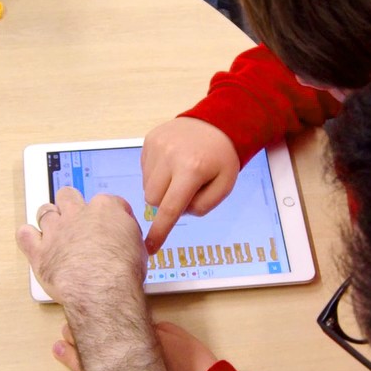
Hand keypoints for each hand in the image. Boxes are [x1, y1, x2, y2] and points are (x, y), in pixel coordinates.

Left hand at [17, 187, 148, 314]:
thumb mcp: (139, 247)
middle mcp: (78, 214)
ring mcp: (56, 231)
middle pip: (69, 196)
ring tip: (54, 231)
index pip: (105, 201)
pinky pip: (24, 235)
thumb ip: (127, 234)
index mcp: (105, 209)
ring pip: (45, 211)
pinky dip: (27, 236)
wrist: (102, 289)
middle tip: (76, 219)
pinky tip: (34, 241)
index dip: (106, 213)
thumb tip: (124, 236)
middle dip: (71, 204)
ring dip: (49, 219)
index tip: (108, 225)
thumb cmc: (123, 271)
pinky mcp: (39, 251)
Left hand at [50, 320, 218, 370]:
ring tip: (58, 351)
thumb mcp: (173, 335)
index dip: (84, 325)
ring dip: (70, 361)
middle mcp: (121, 366)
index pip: (99, 332)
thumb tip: (133, 325)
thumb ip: (149, 329)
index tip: (72, 318)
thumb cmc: (192, 365)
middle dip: (73, 341)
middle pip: (89, 351)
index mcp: (131, 344)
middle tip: (61, 333)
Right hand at [141, 117, 239, 252]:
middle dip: (165, 203)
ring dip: (162, 188)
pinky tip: (173, 163)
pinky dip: (157, 173)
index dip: (160, 231)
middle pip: (153, 200)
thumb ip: (202, 206)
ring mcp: (157, 146)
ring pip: (147, 186)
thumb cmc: (222, 158)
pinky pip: (145, 170)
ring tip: (180, 174)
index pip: (170, 208)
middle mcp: (170, 156)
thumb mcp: (225, 186)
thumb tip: (177, 213)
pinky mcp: (149, 140)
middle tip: (184, 191)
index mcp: (192, 169)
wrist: (217, 123)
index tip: (150, 248)